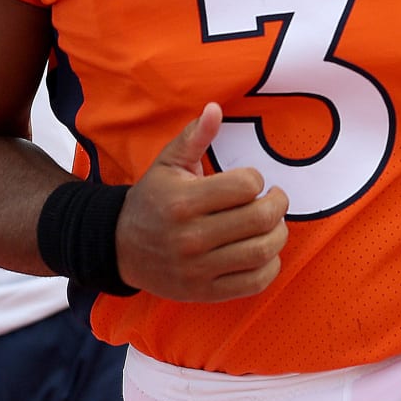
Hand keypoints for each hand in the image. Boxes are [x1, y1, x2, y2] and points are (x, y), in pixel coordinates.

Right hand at [115, 102, 288, 301]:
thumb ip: (194, 136)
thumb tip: (215, 108)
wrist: (121, 247)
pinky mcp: (205, 292)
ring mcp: (199, 268)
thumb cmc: (152, 199)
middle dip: (278, 204)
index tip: (251, 181)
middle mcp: (191, 237)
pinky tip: (265, 252)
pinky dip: (270, 266)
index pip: (246, 186)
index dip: (256, 179)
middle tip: (275, 199)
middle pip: (260, 219)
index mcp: (183, 201)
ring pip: (262, 251)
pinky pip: (254, 282)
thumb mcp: (167, 164)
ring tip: (273, 224)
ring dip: (279, 234)